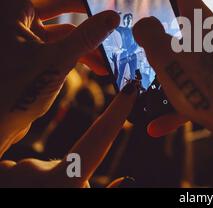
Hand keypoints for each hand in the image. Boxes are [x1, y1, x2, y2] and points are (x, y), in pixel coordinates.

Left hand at [0, 0, 119, 154]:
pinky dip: (77, 52)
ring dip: (85, 38)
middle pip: (55, 1)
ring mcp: (22, 38)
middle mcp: (14, 20)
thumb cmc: (12, 92)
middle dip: (85, 10)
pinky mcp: (29, 55)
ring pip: (60, 27)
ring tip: (108, 51)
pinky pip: (58, 45)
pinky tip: (98, 66)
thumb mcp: (57, 60)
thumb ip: (88, 37)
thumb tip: (113, 17)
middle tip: (109, 13)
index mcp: (10, 11)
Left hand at [0, 82, 137, 186]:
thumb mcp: (83, 205)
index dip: (117, 113)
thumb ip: (105, 195)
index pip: (99, 138)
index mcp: (65, 181)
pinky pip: (10, 174)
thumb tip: (125, 180)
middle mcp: (37, 171)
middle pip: (61, 165)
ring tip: (33, 198)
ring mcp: (13, 171)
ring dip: (35, 186)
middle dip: (62, 180)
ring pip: (34, 171)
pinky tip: (17, 192)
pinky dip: (15, 184)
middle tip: (59, 197)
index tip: (130, 88)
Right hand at [133, 0, 212, 185]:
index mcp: (202, 20)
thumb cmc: (202, 86)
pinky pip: (200, 85)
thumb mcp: (163, 57)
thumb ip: (148, 34)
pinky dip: (180, 101)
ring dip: (168, 75)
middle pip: (184, 26)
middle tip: (142, 50)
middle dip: (161, 38)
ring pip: (190, 60)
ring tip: (147, 93)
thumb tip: (143, 24)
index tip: (146, 4)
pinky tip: (158, 125)